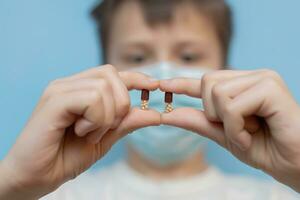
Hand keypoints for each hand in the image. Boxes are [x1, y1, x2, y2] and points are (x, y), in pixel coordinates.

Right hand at [0, 65, 159, 199]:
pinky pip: (91, 98)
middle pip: (111, 75)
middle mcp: (69, 84)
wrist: (35, 177)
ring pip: (103, 87)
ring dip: (105, 116)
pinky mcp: (54, 100)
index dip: (136, 77)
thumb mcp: (105, 139)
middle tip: (104, 128)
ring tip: (87, 133)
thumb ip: (126, 123)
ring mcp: (60, 90)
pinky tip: (80, 131)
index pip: (113, 74)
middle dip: (120, 104)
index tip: (154, 85)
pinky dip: (95, 119)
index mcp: (79, 91)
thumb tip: (155, 113)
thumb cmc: (65, 157)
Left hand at [160, 69, 299, 191]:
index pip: (205, 80)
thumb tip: (167, 114)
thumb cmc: (263, 148)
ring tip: (247, 132)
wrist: (294, 165)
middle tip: (236, 129)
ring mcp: (262, 79)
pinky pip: (233, 106)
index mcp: (240, 86)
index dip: (182, 82)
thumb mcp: (222, 135)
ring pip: (218, 93)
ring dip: (227, 123)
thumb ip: (197, 121)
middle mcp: (251, 77)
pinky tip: (252, 134)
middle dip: (213, 112)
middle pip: (207, 82)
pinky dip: (236, 127)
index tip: (162, 85)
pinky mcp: (271, 88)